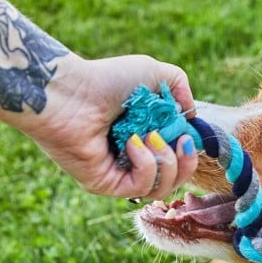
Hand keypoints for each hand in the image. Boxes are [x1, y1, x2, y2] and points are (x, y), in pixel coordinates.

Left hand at [26, 54, 197, 198]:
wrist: (70, 91)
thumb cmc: (106, 80)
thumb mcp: (155, 74)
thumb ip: (180, 88)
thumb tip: (191, 118)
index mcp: (146, 138)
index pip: (179, 160)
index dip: (189, 152)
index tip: (188, 134)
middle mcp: (134, 159)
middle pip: (176, 179)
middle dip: (186, 162)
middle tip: (180, 140)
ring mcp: (120, 175)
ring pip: (163, 188)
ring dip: (166, 162)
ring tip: (151, 136)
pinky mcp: (107, 185)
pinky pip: (141, 187)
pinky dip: (145, 164)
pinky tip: (132, 143)